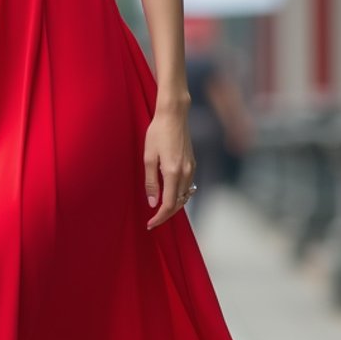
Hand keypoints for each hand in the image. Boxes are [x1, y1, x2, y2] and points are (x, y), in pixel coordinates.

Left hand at [144, 107, 195, 228]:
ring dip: (173, 206)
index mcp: (173, 172)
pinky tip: (170, 194)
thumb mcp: (148, 157)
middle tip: (152, 221)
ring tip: (159, 210)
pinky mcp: (192, 163)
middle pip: (178, 203)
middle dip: (166, 215)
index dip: (159, 217)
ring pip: (185, 196)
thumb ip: (151, 182)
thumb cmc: (157, 133)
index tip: (150, 224)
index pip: (168, 204)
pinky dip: (179, 195)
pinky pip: (188, 186)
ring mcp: (191, 168)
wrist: (174, 115)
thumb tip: (152, 203)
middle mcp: (186, 173)